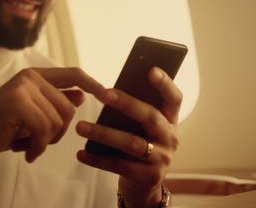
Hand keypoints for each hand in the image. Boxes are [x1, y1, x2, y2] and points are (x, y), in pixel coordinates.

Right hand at [0, 67, 104, 162]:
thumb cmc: (1, 126)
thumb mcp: (33, 113)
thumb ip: (55, 102)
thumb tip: (82, 95)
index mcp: (37, 76)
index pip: (73, 73)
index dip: (93, 83)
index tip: (107, 93)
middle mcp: (31, 77)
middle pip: (68, 107)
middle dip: (59, 131)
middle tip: (39, 141)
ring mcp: (23, 88)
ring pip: (58, 120)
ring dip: (45, 141)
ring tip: (28, 144)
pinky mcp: (16, 102)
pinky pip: (44, 129)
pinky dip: (37, 147)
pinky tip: (26, 152)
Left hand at [75, 67, 181, 207]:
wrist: (144, 185)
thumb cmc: (139, 145)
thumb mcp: (143, 128)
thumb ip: (135, 111)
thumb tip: (110, 91)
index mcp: (170, 120)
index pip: (174, 98)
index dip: (165, 84)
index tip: (150, 69)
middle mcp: (171, 138)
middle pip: (151, 117)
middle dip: (126, 103)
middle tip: (102, 93)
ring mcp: (162, 159)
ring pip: (132, 143)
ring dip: (104, 133)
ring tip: (80, 126)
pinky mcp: (149, 177)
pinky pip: (120, 166)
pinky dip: (98, 159)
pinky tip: (81, 153)